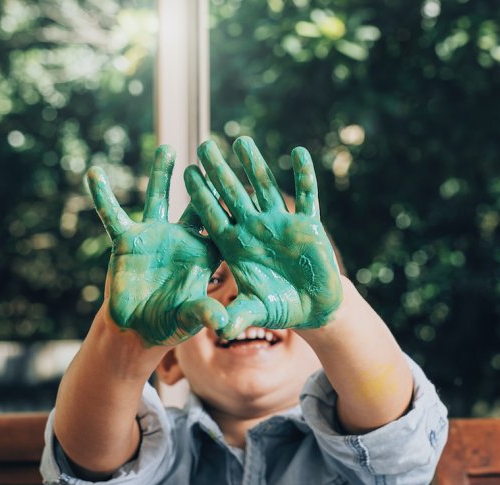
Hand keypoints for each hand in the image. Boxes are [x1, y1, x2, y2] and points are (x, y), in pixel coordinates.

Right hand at [87, 145, 226, 345]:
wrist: (137, 328)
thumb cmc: (172, 324)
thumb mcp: (190, 318)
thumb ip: (204, 314)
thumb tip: (222, 322)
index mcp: (204, 254)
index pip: (220, 225)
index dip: (229, 207)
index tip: (241, 184)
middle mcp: (182, 238)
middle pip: (194, 203)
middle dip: (201, 180)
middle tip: (211, 150)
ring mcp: (154, 236)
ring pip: (159, 198)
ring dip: (161, 174)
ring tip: (167, 149)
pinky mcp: (127, 240)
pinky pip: (113, 215)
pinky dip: (103, 196)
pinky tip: (94, 173)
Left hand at [186, 137, 342, 338]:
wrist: (312, 307)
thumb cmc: (279, 307)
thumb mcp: (256, 312)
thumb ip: (238, 316)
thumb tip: (218, 328)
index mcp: (237, 246)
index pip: (214, 216)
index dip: (202, 196)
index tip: (188, 173)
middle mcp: (256, 230)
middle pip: (234, 195)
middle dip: (220, 172)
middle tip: (204, 146)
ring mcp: (281, 225)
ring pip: (266, 189)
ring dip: (255, 166)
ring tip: (241, 141)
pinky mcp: (309, 226)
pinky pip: (308, 197)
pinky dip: (306, 176)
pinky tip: (299, 153)